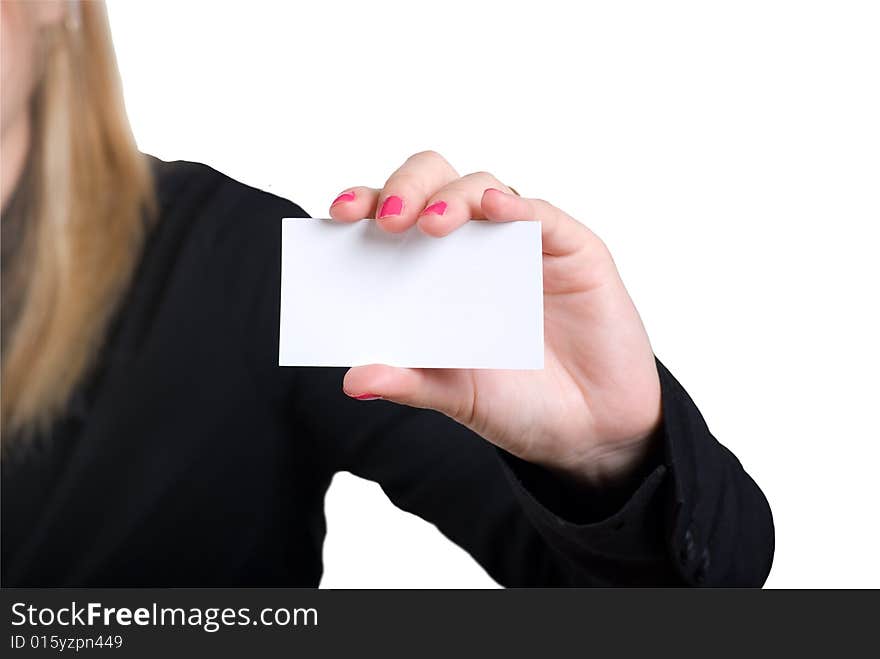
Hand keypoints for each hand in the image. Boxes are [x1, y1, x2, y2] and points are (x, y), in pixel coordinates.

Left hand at [329, 151, 661, 486]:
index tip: (338, 216)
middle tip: (388, 220)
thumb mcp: (457, 397)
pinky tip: (495, 210)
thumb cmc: (520, 404)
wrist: (592, 433)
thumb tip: (352, 379)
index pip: (394, 219)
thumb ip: (409, 383)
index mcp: (435, 273)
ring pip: (483, 188)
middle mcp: (475, 247)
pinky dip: (517, 209)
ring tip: (429, 226)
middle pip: (434, 183)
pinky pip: (542, 216)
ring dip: (452, 197)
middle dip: (405, 187)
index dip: (367, 205)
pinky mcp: (572, 250)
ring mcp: (523, 244)